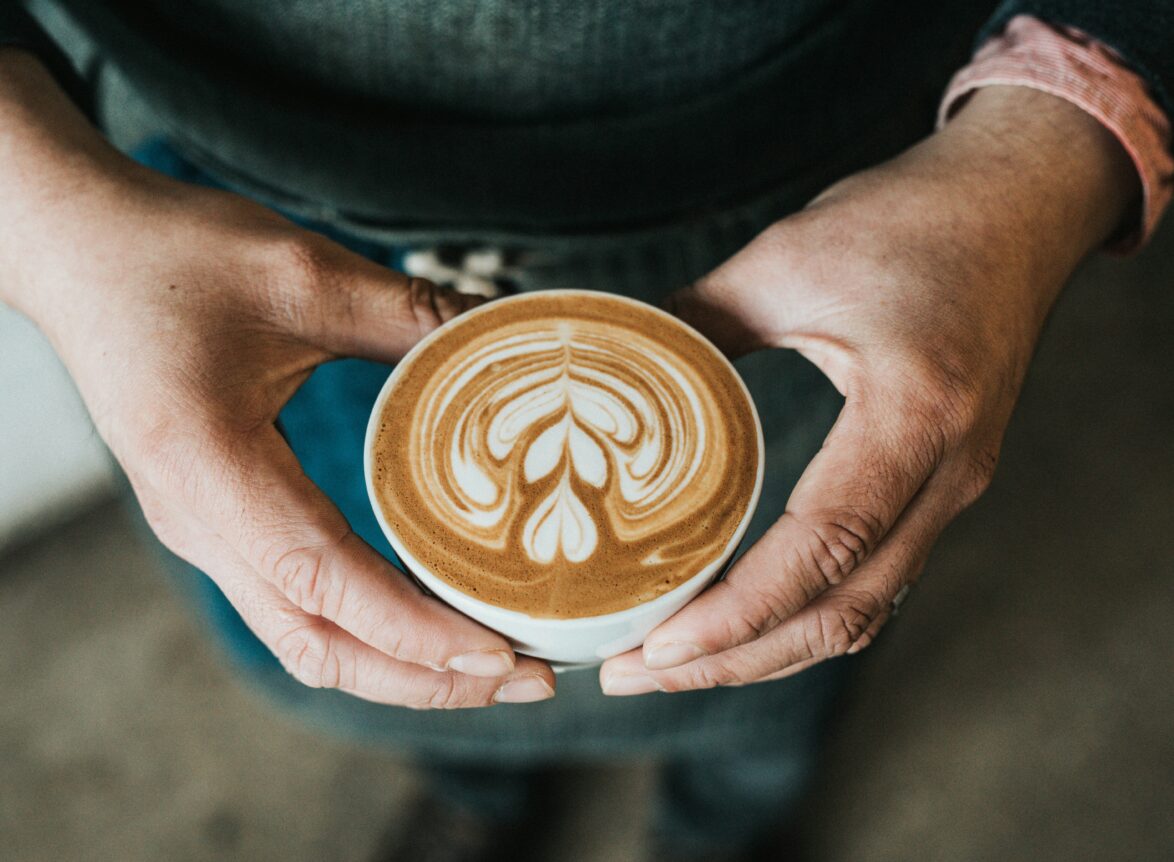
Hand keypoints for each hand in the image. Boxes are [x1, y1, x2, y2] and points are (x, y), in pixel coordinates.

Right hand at [0, 52, 554, 707]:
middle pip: (316, 644)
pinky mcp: (216, 522)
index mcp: (207, 466)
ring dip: (400, 668)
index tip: (498, 654)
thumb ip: (410, 312)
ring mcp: (202, 530)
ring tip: (492, 667)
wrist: (77, 250)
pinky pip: (295, 607)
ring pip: (305, 640)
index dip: (413, 630)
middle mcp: (197, 521)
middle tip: (526, 680)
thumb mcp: (303, 272)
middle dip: (425, 678)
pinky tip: (430, 620)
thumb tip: (510, 337)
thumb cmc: (172, 254)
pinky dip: (369, 632)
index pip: (321, 581)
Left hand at [601, 86, 1137, 693]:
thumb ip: (695, 321)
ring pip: (862, 611)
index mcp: (914, 414)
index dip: (738, 612)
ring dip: (765, 651)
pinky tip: (741, 621)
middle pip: (842, 611)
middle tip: (633, 673)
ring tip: (672, 663)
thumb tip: (610, 366)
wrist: (1018, 203)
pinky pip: (875, 580)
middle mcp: (947, 472)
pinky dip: (803, 617)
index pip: (826, 547)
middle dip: (733, 660)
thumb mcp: (788, 259)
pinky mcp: (940, 486)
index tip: (656, 645)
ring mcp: (952, 487)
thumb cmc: (914, 220)